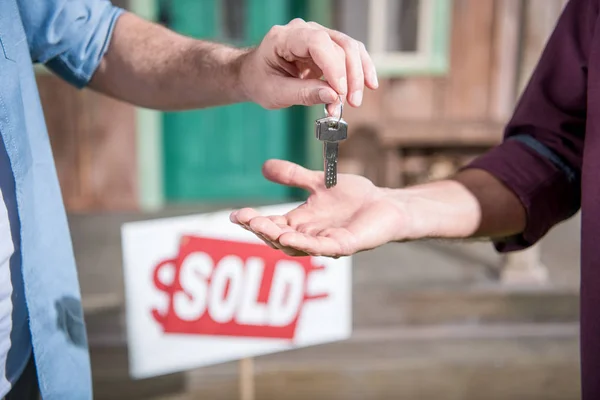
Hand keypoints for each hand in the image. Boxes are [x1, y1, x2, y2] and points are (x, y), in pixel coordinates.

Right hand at [229, 160, 409, 257]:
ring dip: (276, 237)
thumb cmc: (355, 197)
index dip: (253, 221)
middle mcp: (310, 235)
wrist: (386, 203)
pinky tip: (288, 237)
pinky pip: (320, 247)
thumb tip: (264, 166)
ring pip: (295, 246)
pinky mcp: (343, 245)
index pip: (272, 224)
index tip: (235, 214)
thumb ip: (294, 177)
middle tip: (243, 218)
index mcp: (302, 222)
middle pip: (278, 238)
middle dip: (259, 229)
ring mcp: (326, 242)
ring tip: (260, 226)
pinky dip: (303, 244)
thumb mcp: (319, 182)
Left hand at [238, 18, 378, 113]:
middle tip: (351, 102)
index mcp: (283, 38)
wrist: (254, 74)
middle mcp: (303, 31)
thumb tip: (333, 97)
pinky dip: (360, 69)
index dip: (333, 66)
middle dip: (349, 76)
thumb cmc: (261, 80)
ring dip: (358, 74)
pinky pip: (350, 54)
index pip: (317, 43)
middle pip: (338, 45)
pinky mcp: (328, 47)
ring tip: (355, 100)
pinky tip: (369, 84)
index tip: (339, 91)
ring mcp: (318, 36)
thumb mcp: (276, 93)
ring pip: (349, 47)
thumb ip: (304, 94)